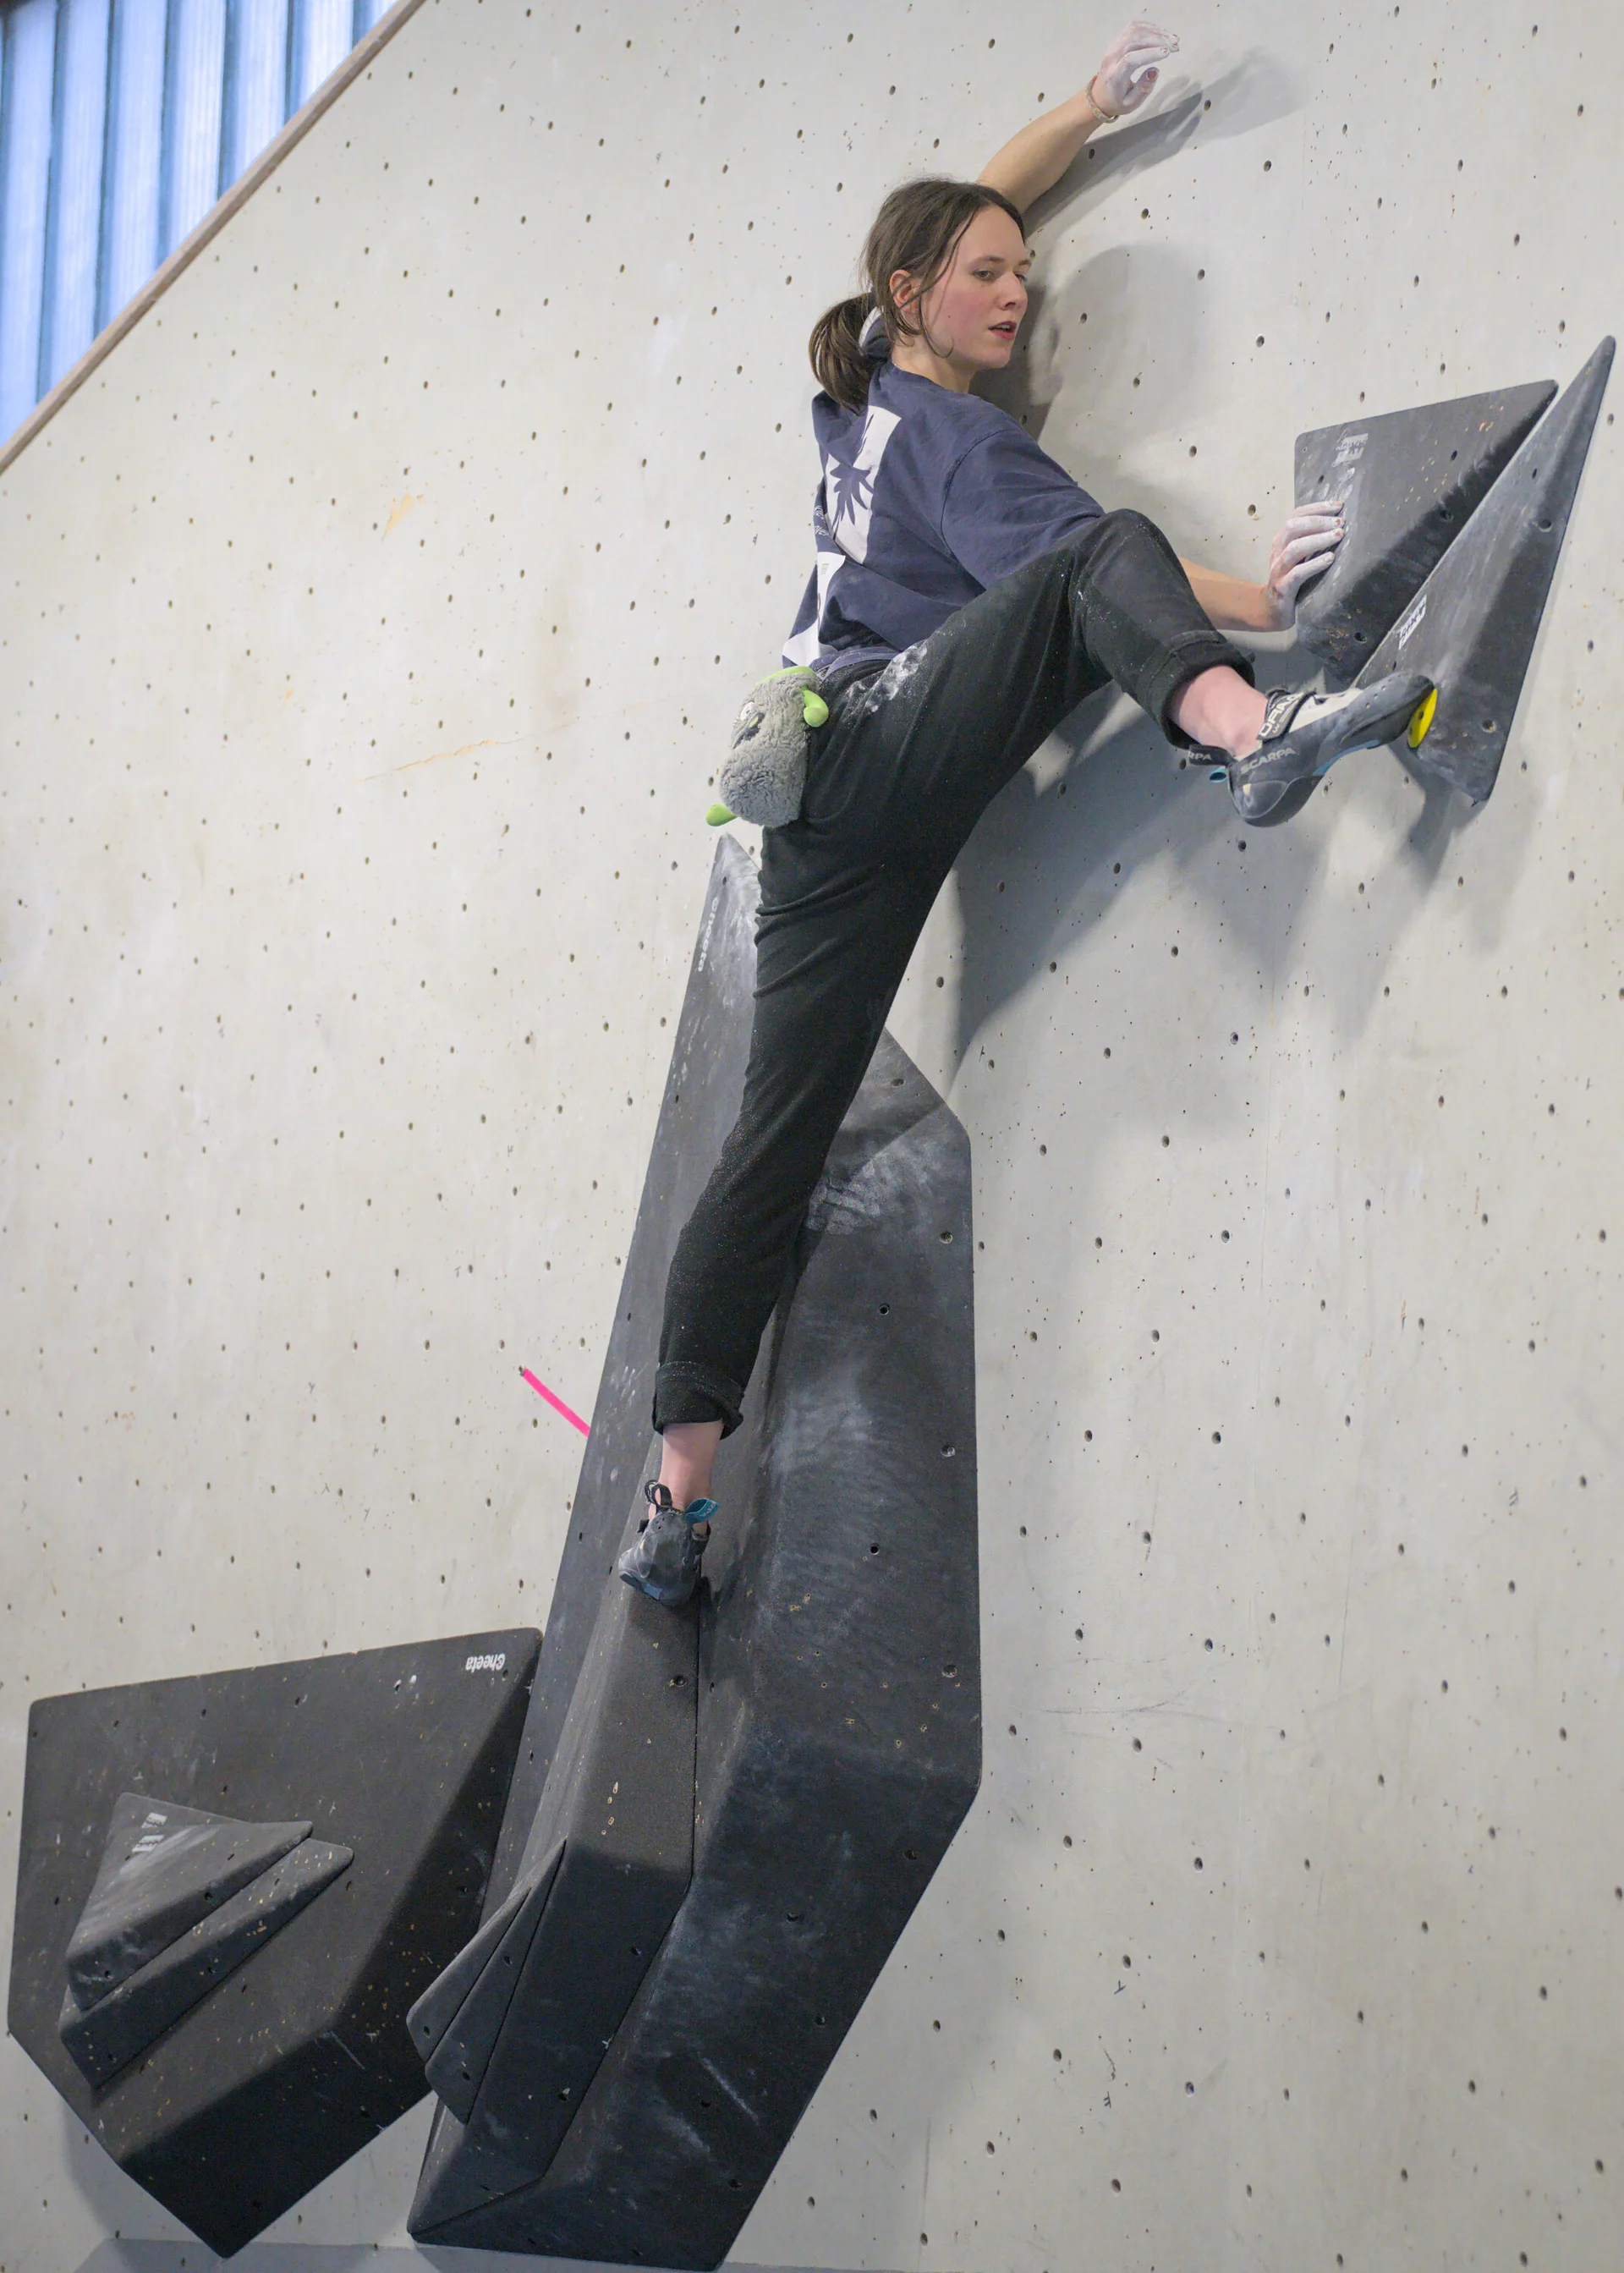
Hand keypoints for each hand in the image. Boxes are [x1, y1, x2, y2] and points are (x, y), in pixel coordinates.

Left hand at [1091, 20, 1178, 117]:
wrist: (1100, 95)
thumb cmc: (1118, 101)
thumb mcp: (1132, 103)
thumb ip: (1144, 89)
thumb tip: (1155, 70)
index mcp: (1114, 76)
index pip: (1130, 59)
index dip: (1150, 53)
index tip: (1168, 53)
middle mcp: (1111, 57)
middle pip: (1134, 40)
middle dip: (1158, 40)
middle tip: (1176, 45)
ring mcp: (1113, 46)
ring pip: (1134, 30)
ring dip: (1156, 32)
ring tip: (1173, 39)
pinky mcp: (1117, 40)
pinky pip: (1133, 27)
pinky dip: (1149, 28)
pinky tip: (1162, 34)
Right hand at [1265, 502, 1345, 628]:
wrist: (1271, 611)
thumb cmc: (1291, 581)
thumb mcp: (1298, 557)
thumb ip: (1310, 541)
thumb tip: (1338, 524)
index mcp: (1281, 540)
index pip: (1296, 515)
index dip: (1317, 508)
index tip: (1339, 506)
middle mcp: (1277, 552)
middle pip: (1293, 527)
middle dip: (1319, 521)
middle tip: (1340, 523)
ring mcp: (1278, 570)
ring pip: (1295, 548)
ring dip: (1319, 539)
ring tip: (1338, 535)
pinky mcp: (1283, 588)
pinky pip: (1297, 573)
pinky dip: (1314, 563)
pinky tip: (1330, 558)